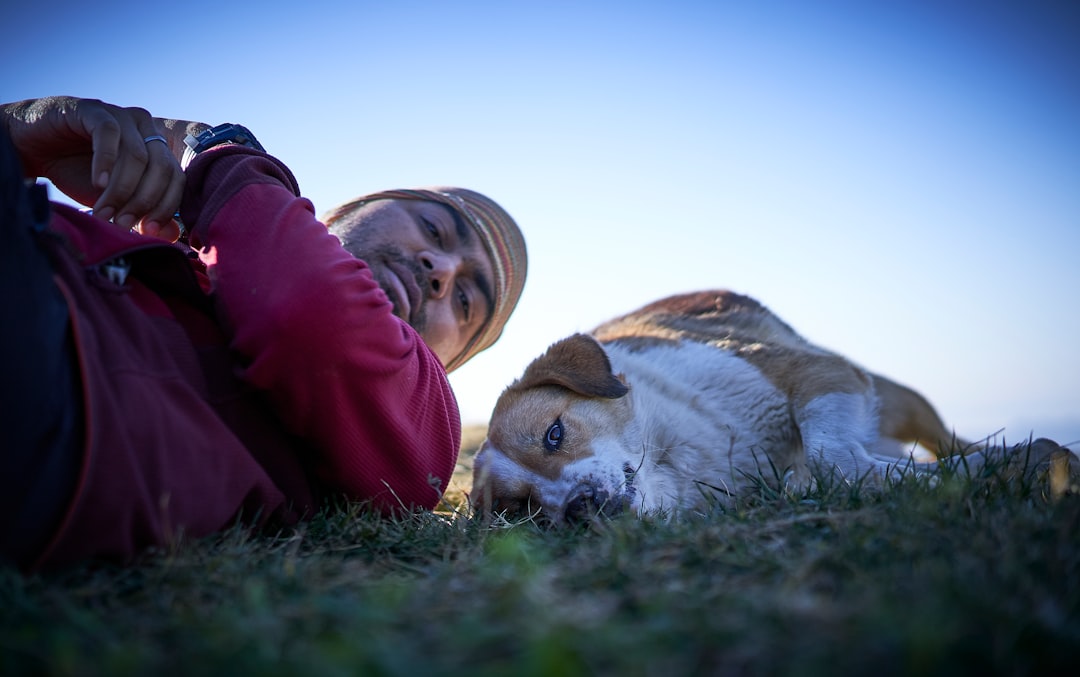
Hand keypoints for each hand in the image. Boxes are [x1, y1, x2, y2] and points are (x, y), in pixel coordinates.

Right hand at [2, 96, 184, 240]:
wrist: (31, 147)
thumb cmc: (76, 172)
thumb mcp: (113, 199)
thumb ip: (141, 212)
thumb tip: (172, 235)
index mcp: (156, 148)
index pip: (176, 178)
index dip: (165, 207)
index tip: (149, 231)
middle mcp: (145, 128)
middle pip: (161, 168)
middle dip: (143, 201)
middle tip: (123, 224)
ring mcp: (121, 115)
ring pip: (137, 155)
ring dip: (122, 189)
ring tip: (104, 211)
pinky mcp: (93, 109)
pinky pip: (109, 134)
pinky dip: (107, 162)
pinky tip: (97, 183)